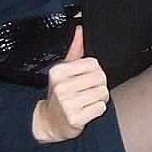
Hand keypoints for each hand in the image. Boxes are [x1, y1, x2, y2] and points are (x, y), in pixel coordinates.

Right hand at [32, 26, 108, 143]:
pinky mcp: (75, 119)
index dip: (95, 71)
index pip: (93, 63)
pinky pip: (100, 108)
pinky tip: (87, 111)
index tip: (87, 79)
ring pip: (102, 93)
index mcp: (58, 71)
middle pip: (100, 78)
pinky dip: (97, 110)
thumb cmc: (60, 94)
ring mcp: (67, 103)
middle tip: (89, 92)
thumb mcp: (64, 71)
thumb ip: (75, 50)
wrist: (49, 121)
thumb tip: (81, 29)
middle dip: (99, 86)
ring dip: (100, 99)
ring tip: (88, 101)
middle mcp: (61, 86)